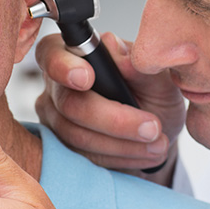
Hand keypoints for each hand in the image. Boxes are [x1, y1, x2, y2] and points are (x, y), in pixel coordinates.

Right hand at [34, 31, 185, 182]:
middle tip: (152, 127)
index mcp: (72, 53)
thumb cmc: (153, 93)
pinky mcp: (61, 145)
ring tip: (158, 142)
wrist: (156, 130)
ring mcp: (54, 117)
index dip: (63, 66)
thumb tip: (117, 52)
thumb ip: (137, 65)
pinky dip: (119, 156)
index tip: (87, 78)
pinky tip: (144, 152)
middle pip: (69, 103)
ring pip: (78, 135)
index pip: (51, 53)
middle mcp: (56, 84)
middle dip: (114, 119)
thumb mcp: (157, 77)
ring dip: (123, 143)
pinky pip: (84, 156)